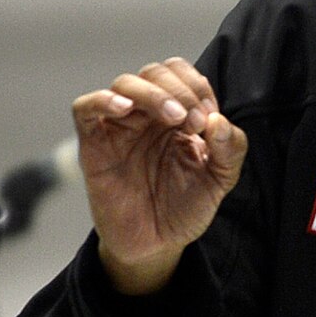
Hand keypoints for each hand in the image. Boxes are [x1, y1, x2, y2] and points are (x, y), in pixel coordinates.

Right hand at [72, 58, 247, 293]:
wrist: (155, 245)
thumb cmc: (183, 208)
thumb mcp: (219, 180)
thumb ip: (230, 149)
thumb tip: (219, 119)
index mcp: (175, 114)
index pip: (180, 73)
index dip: (196, 85)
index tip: (209, 116)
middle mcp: (145, 115)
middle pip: (154, 72)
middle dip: (180, 89)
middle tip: (194, 121)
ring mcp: (118, 127)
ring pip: (125, 83)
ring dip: (153, 93)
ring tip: (174, 118)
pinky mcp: (93, 144)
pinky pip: (85, 108)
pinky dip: (103, 100)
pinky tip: (125, 108)